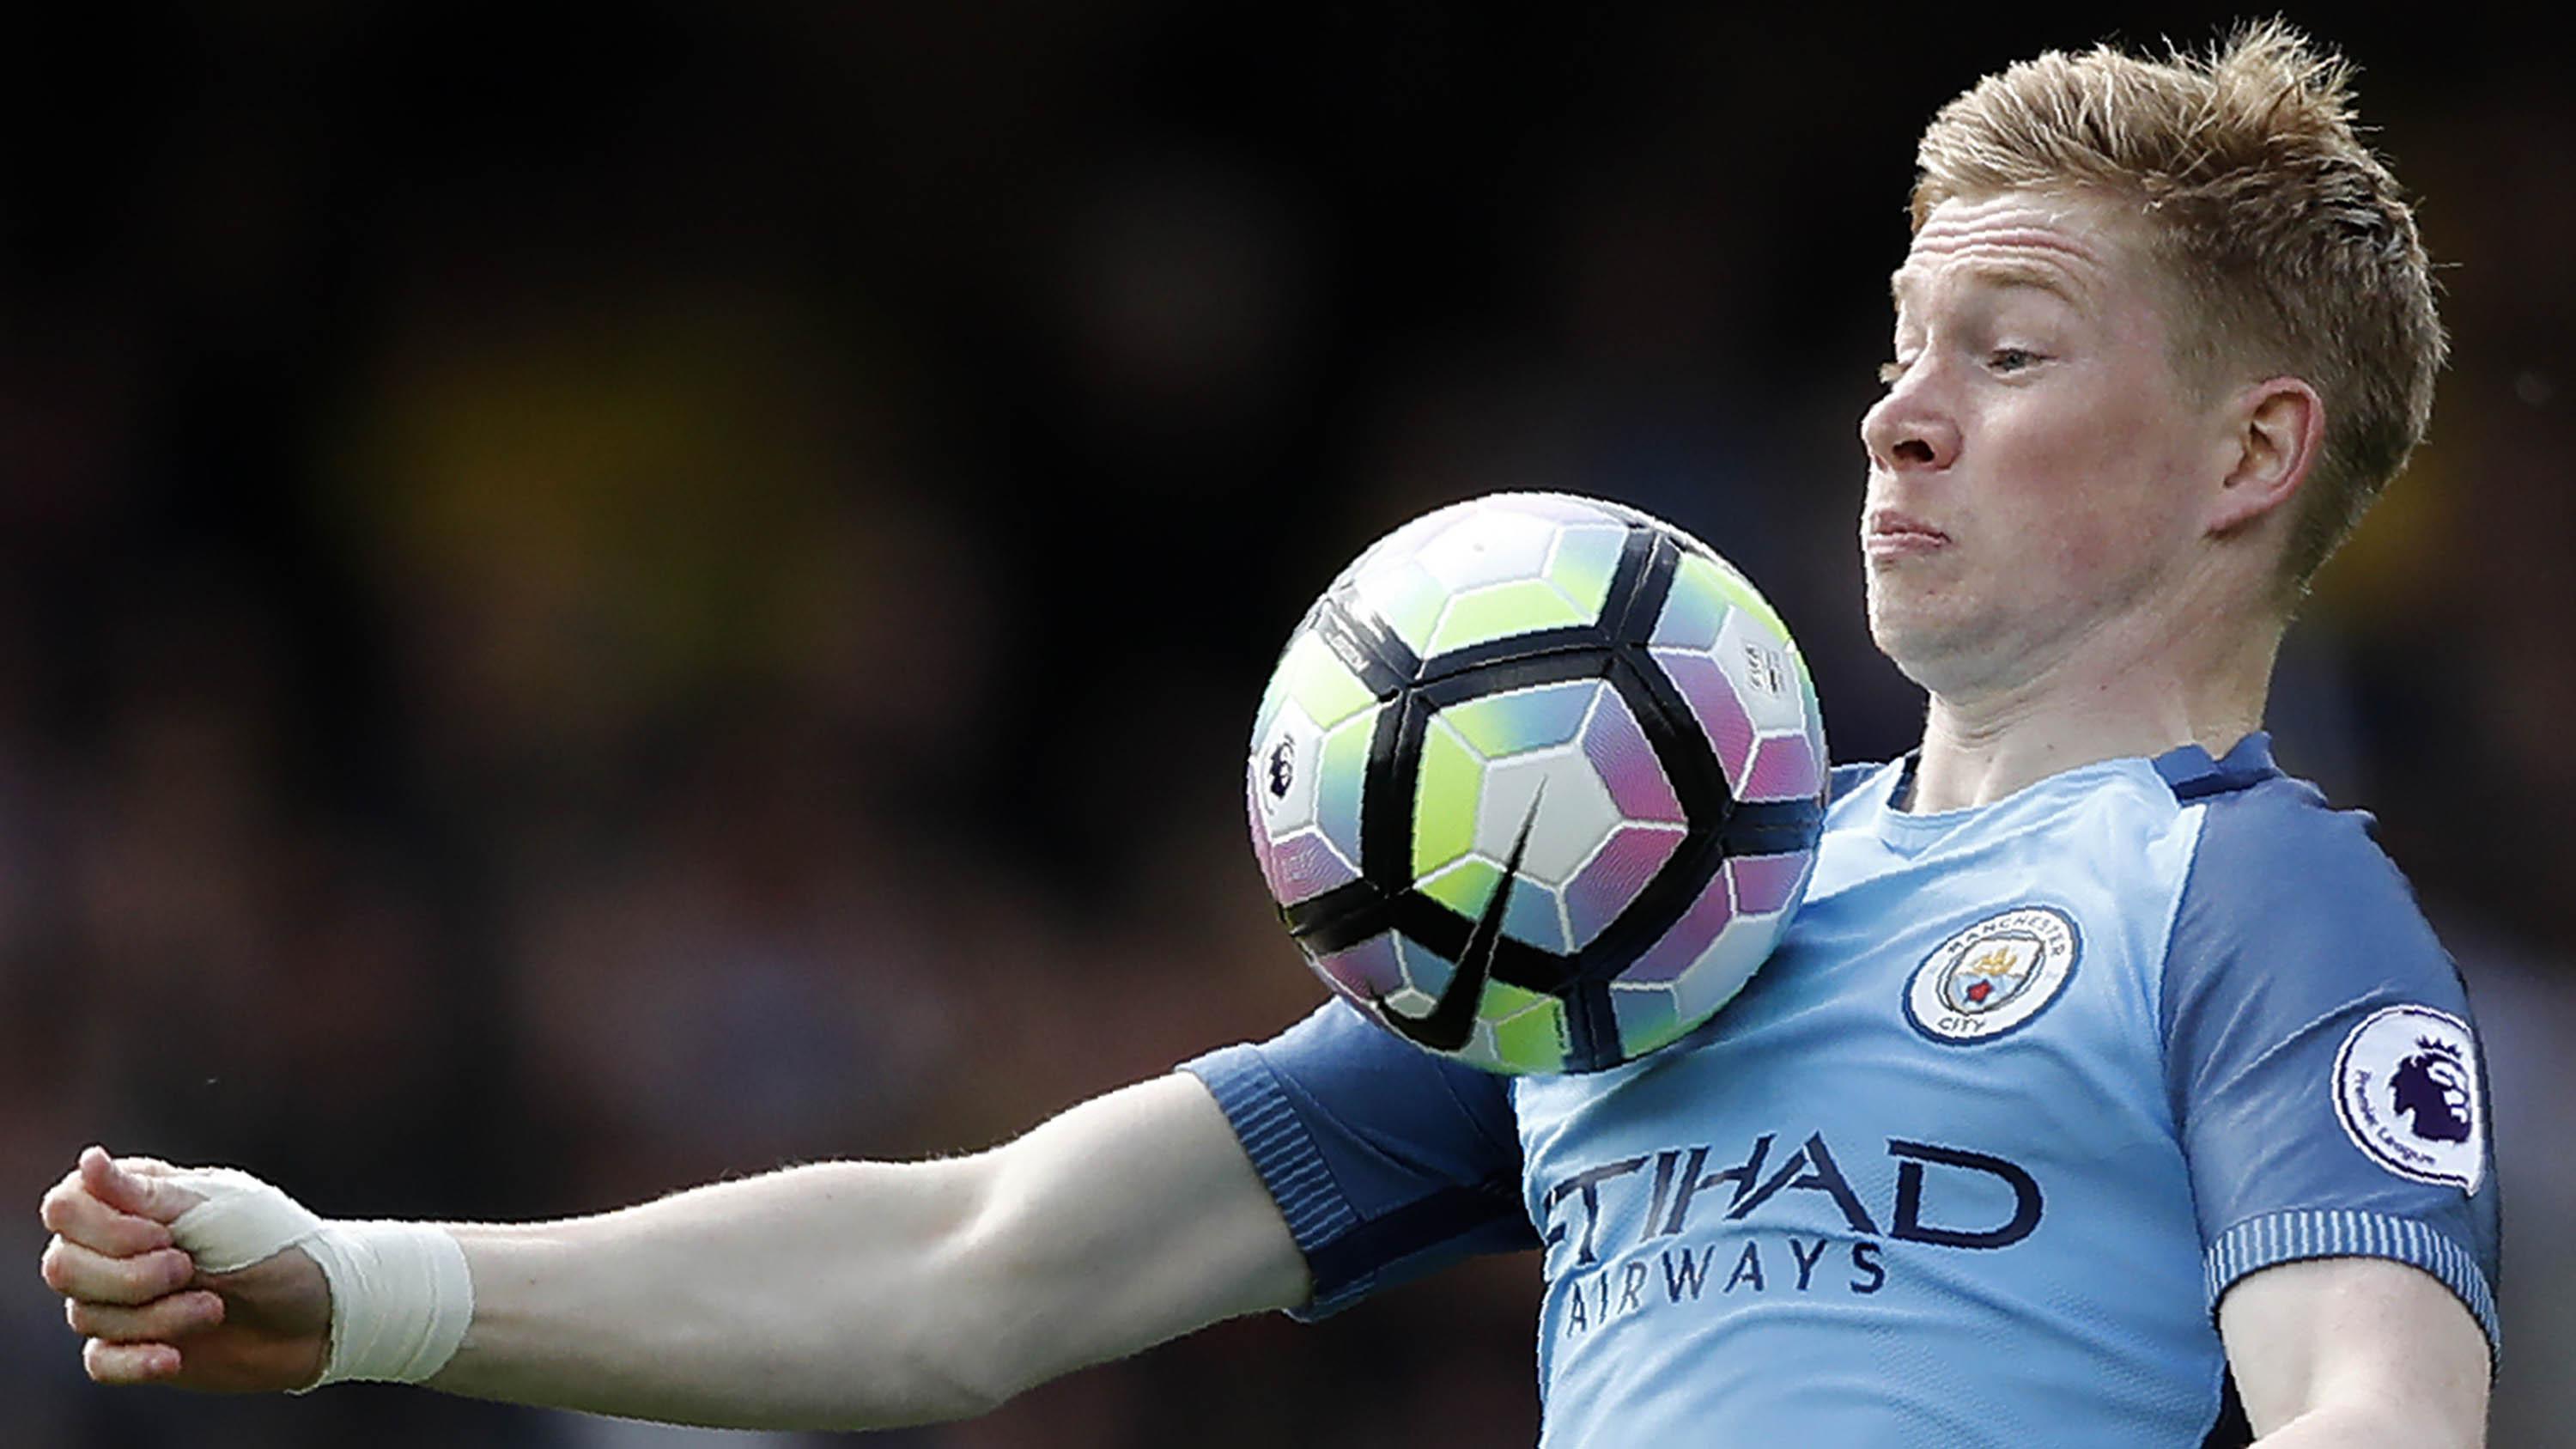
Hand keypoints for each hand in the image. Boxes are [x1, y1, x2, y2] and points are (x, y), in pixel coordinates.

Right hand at [39, 1147, 330, 1391]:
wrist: (325, 1314)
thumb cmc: (279, 1247)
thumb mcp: (220, 1214)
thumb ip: (149, 1196)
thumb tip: (89, 1161)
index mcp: (137, 1200)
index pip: (66, 1207)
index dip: (102, 1227)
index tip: (161, 1234)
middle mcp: (120, 1247)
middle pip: (63, 1266)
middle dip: (126, 1276)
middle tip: (187, 1268)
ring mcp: (126, 1298)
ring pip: (86, 1315)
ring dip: (154, 1316)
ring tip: (214, 1308)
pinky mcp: (139, 1345)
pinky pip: (99, 1362)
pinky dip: (134, 1361)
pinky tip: (175, 1357)